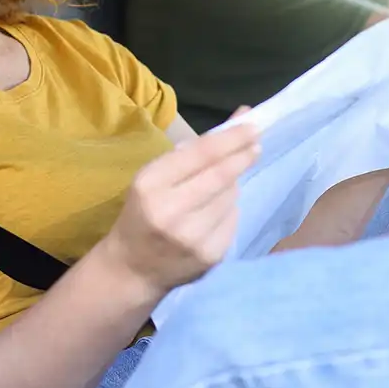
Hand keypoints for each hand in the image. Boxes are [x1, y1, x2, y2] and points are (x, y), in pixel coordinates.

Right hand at [98, 122, 259, 296]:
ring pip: (231, 197)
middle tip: (256, 144)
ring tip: (218, 188)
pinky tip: (215, 213)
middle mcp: (171, 211)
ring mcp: (193, 237)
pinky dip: (230, 209)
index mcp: (151, 184)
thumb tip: (240, 119)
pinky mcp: (210, 255)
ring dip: (232, 185)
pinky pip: (233, 220)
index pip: (201, 154)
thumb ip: (193, 151)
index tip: (253, 125)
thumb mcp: (154, 177)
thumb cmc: (143, 213)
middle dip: (242, 156)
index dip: (231, 138)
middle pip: (221, 175)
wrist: (133, 268)